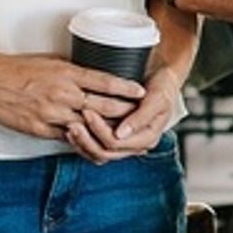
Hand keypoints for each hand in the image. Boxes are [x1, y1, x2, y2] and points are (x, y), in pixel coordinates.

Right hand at [0, 49, 142, 142]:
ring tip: (125, 134)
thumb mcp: (52, 62)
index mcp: (67, 74)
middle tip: (142, 115)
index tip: (142, 91)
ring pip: (87, 126)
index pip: (104, 81)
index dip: (125, 88)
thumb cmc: (19, 68)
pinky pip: (67, 139)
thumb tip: (94, 77)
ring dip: (107, 131)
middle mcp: (62, 94)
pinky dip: (83, 141)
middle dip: (125, 113)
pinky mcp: (39, 129)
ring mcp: (51, 113)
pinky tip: (96, 143)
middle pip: (102, 106)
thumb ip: (74, 72)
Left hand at [70, 62, 184, 163]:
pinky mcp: (116, 138)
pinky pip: (96, 148)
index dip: (100, 130)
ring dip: (82, 143)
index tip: (89, 112)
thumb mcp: (157, 98)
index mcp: (148, 138)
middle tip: (74, 122)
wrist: (162, 78)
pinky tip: (73, 131)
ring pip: (98, 154)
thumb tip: (122, 134)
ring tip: (70, 127)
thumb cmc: (162, 86)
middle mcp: (136, 145)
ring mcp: (125, 143)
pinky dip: (83, 142)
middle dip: (87, 139)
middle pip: (105, 153)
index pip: (117, 143)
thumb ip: (141, 116)